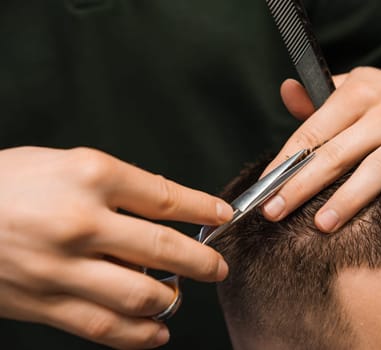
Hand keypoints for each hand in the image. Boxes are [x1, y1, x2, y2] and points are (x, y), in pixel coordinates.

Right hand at [0, 146, 232, 348]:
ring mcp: (63, 267)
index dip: (203, 209)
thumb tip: (164, 205)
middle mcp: (81, 221)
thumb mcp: (64, 162)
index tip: (222, 216)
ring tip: (181, 294)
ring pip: (141, 293)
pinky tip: (157, 331)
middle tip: (218, 267)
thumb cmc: (8, 183)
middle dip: (202, 261)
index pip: (165, 197)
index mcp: (90, 175)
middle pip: (163, 248)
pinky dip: (140, 334)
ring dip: (172, 298)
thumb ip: (117, 186)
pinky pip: (105, 326)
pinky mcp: (45, 303)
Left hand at [262, 57, 380, 231]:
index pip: (315, 130)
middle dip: (304, 184)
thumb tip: (286, 91)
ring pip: (380, 167)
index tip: (265, 186)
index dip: (287, 160)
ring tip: (324, 224)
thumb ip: (317, 97)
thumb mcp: (352, 86)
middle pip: (340, 152)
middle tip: (276, 211)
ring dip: (351, 197)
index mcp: (358, 93)